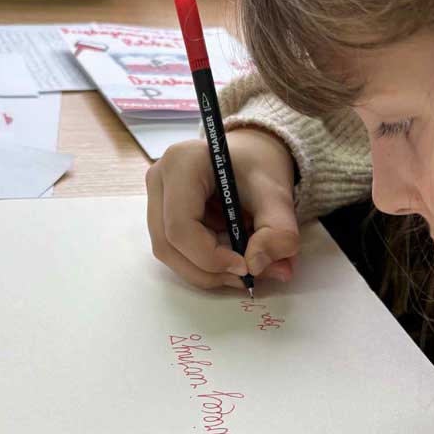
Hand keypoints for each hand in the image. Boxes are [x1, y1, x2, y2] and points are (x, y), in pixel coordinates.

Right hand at [146, 128, 299, 289]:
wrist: (251, 157)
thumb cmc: (260, 169)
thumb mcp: (279, 196)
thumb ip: (277, 231)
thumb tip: (255, 266)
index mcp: (182, 163)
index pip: (180, 227)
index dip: (210, 257)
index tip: (245, 267)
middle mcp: (159, 178)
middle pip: (168, 245)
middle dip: (208, 270)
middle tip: (246, 276)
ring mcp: (154, 197)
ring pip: (168, 253)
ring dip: (205, 270)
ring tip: (241, 265)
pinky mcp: (159, 213)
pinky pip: (173, 250)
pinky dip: (202, 263)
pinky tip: (228, 255)